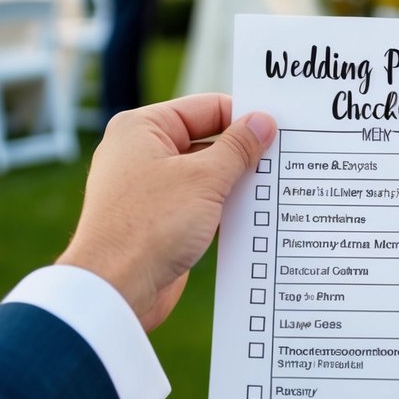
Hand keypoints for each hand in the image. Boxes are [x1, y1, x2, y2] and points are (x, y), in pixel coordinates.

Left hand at [57, 96, 276, 331]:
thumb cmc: (148, 226)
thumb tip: (262, 123)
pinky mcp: (159, 219)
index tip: (278, 129)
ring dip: (235, 181)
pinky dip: (222, 206)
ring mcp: (149, 188)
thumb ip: (238, 148)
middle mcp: (142, 152)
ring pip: (205, 174)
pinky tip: (253, 214)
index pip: (206, 108)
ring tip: (273, 186)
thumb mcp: (204, 179)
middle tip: (282, 158)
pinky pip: (199, 202)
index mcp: (143, 127)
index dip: (243, 117)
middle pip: (207, 139)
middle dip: (242, 151)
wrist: (115, 290)